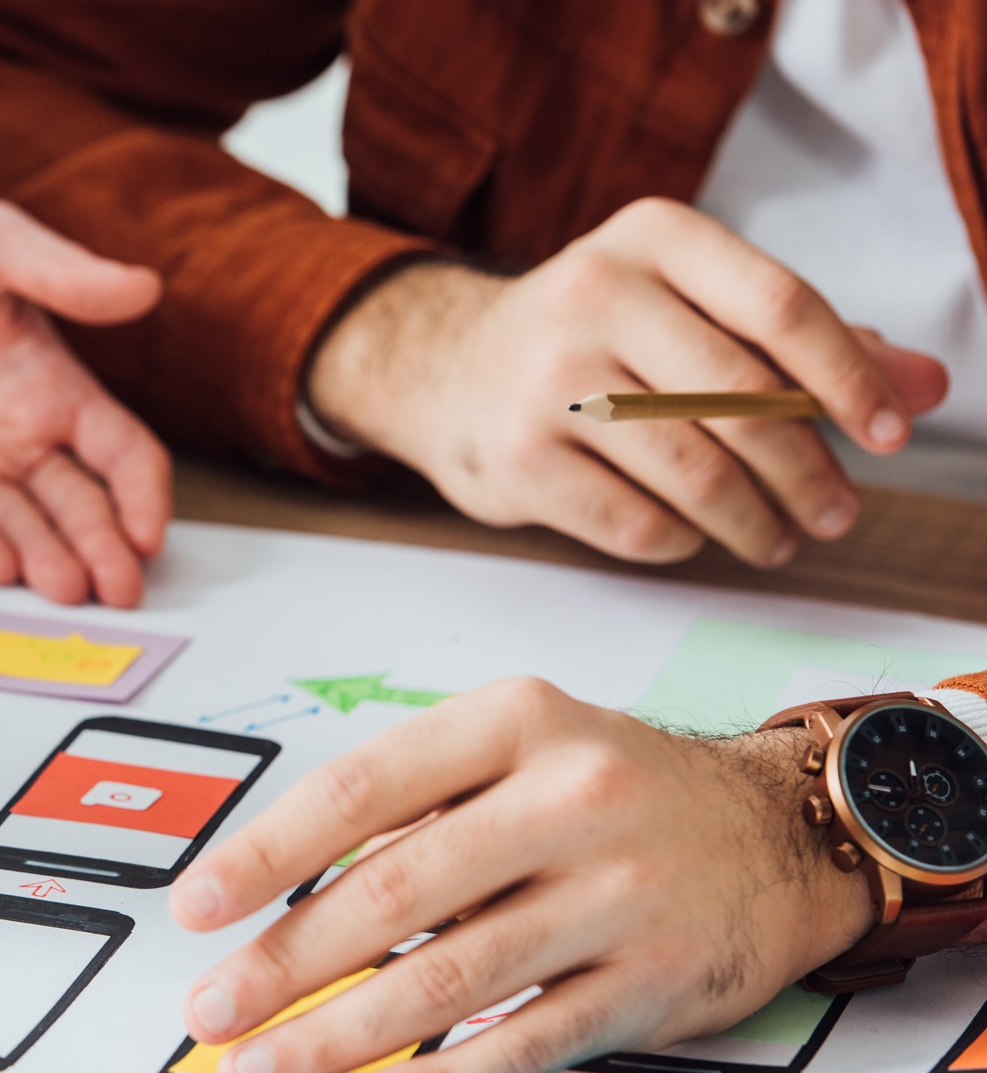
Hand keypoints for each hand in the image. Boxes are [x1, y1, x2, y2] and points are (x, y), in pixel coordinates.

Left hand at [0, 201, 170, 607]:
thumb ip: (65, 273)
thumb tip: (145, 288)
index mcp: (52, 386)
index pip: (120, 453)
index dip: (142, 495)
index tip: (149, 532)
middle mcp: (17, 438)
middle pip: (79, 507)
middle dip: (103, 550)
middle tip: (119, 590)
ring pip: (21, 528)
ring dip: (48, 560)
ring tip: (65, 587)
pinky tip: (3, 570)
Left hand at [167, 679, 872, 1072]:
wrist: (782, 827)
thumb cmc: (616, 787)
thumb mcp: (517, 745)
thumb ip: (412, 802)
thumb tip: (279, 893)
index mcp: (513, 723)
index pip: (359, 789)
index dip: (264, 854)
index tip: (196, 908)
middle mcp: (568, 799)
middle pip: (392, 892)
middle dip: (284, 963)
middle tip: (211, 1012)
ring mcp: (617, 894)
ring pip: (449, 977)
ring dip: (338, 1034)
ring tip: (261, 1068)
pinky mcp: (652, 982)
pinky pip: (526, 1042)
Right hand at [309, 197, 949, 567]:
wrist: (441, 370)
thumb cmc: (591, 339)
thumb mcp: (686, 306)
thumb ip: (803, 343)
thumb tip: (924, 386)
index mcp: (651, 239)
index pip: (779, 307)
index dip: (848, 379)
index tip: (887, 435)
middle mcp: (592, 294)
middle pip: (743, 399)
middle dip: (807, 470)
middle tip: (839, 513)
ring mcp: (547, 382)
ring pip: (694, 472)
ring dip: (755, 521)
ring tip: (780, 538)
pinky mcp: (519, 461)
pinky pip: (636, 524)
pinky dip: (682, 541)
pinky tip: (694, 535)